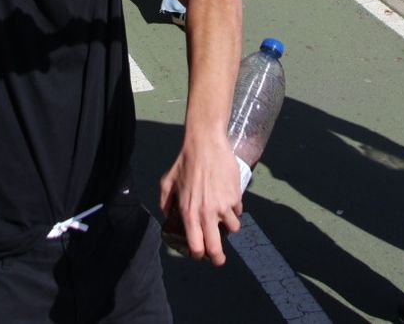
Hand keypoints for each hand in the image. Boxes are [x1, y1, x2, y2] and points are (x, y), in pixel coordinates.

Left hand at [159, 132, 242, 264]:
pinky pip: (238, 210)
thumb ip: (165, 202)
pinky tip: (228, 199)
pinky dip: (234, 209)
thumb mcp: (167, 182)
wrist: (206, 144)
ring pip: (233, 228)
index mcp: (189, 213)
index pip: (196, 246)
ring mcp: (224, 206)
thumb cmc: (185, 161)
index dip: (198, 254)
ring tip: (224, 217)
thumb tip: (167, 214)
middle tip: (218, 260)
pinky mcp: (236, 196)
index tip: (200, 254)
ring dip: (229, 226)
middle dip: (218, 258)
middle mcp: (207, 213)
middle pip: (216, 248)